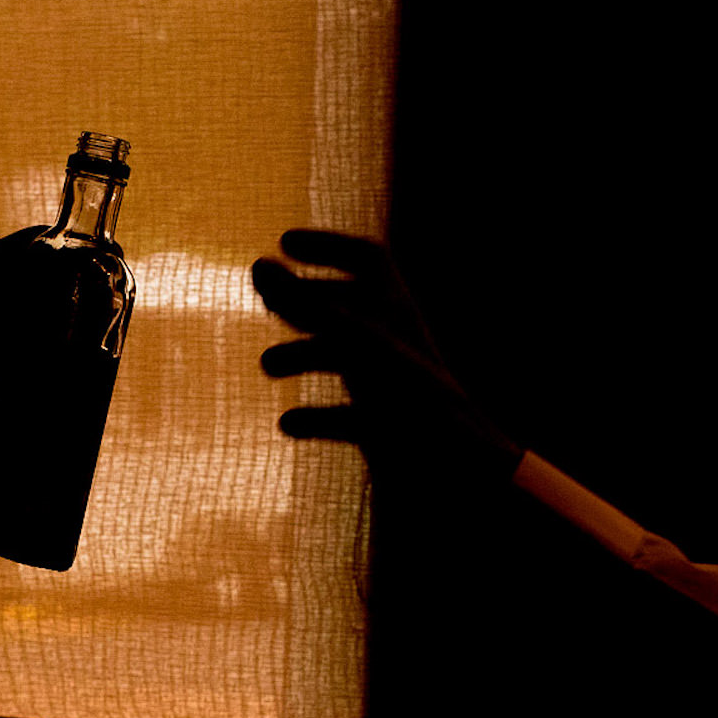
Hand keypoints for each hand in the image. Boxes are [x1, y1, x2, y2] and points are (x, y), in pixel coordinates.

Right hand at [251, 229, 523, 484]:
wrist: (461, 474)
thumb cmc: (412, 399)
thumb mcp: (350, 342)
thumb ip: (301, 302)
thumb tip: (256, 264)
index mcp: (397, 312)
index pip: (368, 259)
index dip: (327, 246)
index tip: (283, 244)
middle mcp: (396, 344)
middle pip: (348, 307)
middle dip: (304, 302)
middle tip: (268, 301)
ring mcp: (392, 387)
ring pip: (343, 360)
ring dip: (301, 356)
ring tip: (268, 368)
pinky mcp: (387, 431)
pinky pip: (349, 417)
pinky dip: (317, 416)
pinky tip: (290, 424)